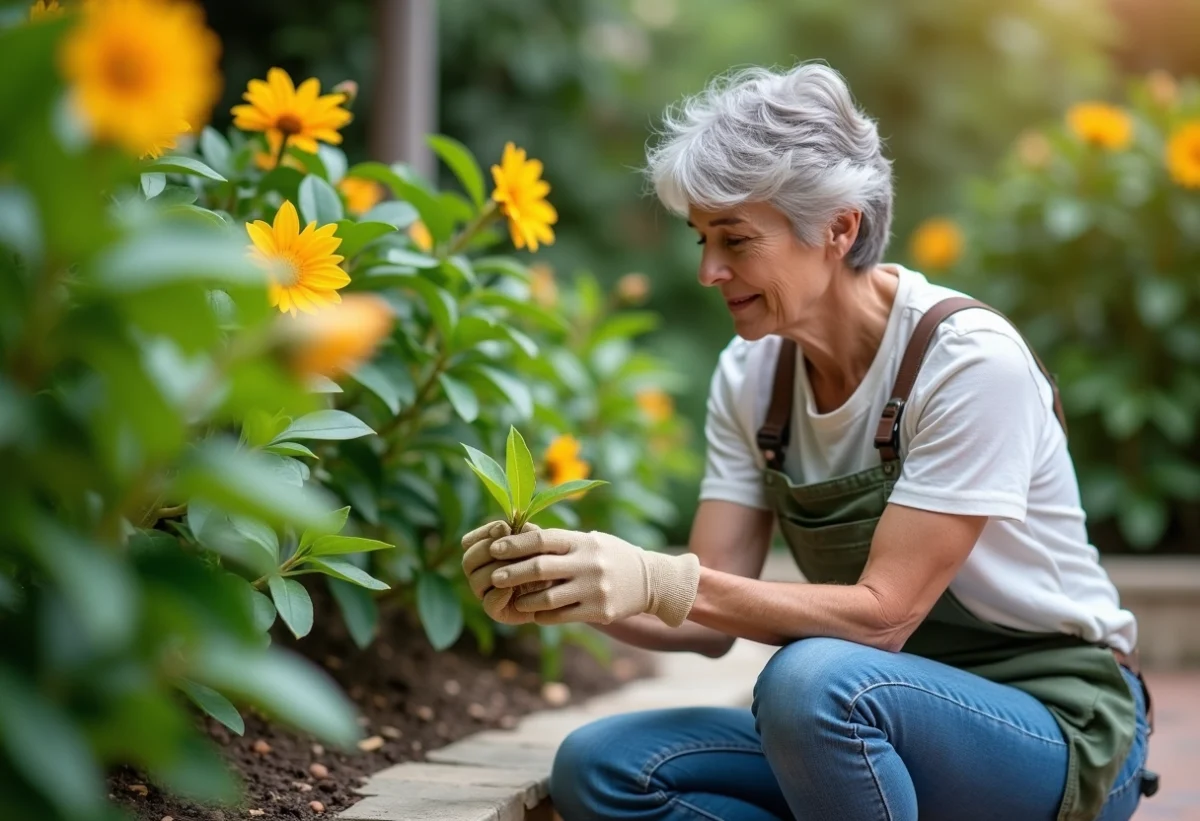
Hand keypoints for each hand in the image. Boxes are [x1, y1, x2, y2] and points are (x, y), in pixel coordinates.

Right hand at [461, 520, 552, 624]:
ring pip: (476, 580)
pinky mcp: (497, 611)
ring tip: (518, 566)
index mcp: (483, 553)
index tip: (503, 528)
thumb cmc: (546, 557)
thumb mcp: (533, 539)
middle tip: (509, 550)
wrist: (562, 584)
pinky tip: (513, 587)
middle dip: (487, 551)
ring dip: (497, 571)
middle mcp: (479, 573)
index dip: (483, 534)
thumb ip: (517, 531)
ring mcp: (486, 593)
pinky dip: (500, 593)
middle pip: (468, 561)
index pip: (468, 542)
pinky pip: (489, 603)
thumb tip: (501, 527)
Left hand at [488, 528, 700, 626]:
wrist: (652, 580)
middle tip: (495, 577)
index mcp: (584, 542)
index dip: (515, 544)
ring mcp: (594, 589)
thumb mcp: (592, 541)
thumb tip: (521, 537)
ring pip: (548, 597)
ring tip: (515, 601)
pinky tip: (536, 613)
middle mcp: (588, 563)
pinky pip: (562, 616)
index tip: (495, 548)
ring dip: (526, 600)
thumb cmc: (612, 557)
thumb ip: (562, 543)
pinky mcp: (600, 611)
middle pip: (540, 568)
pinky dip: (544, 615)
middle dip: (512, 573)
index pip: (542, 540)